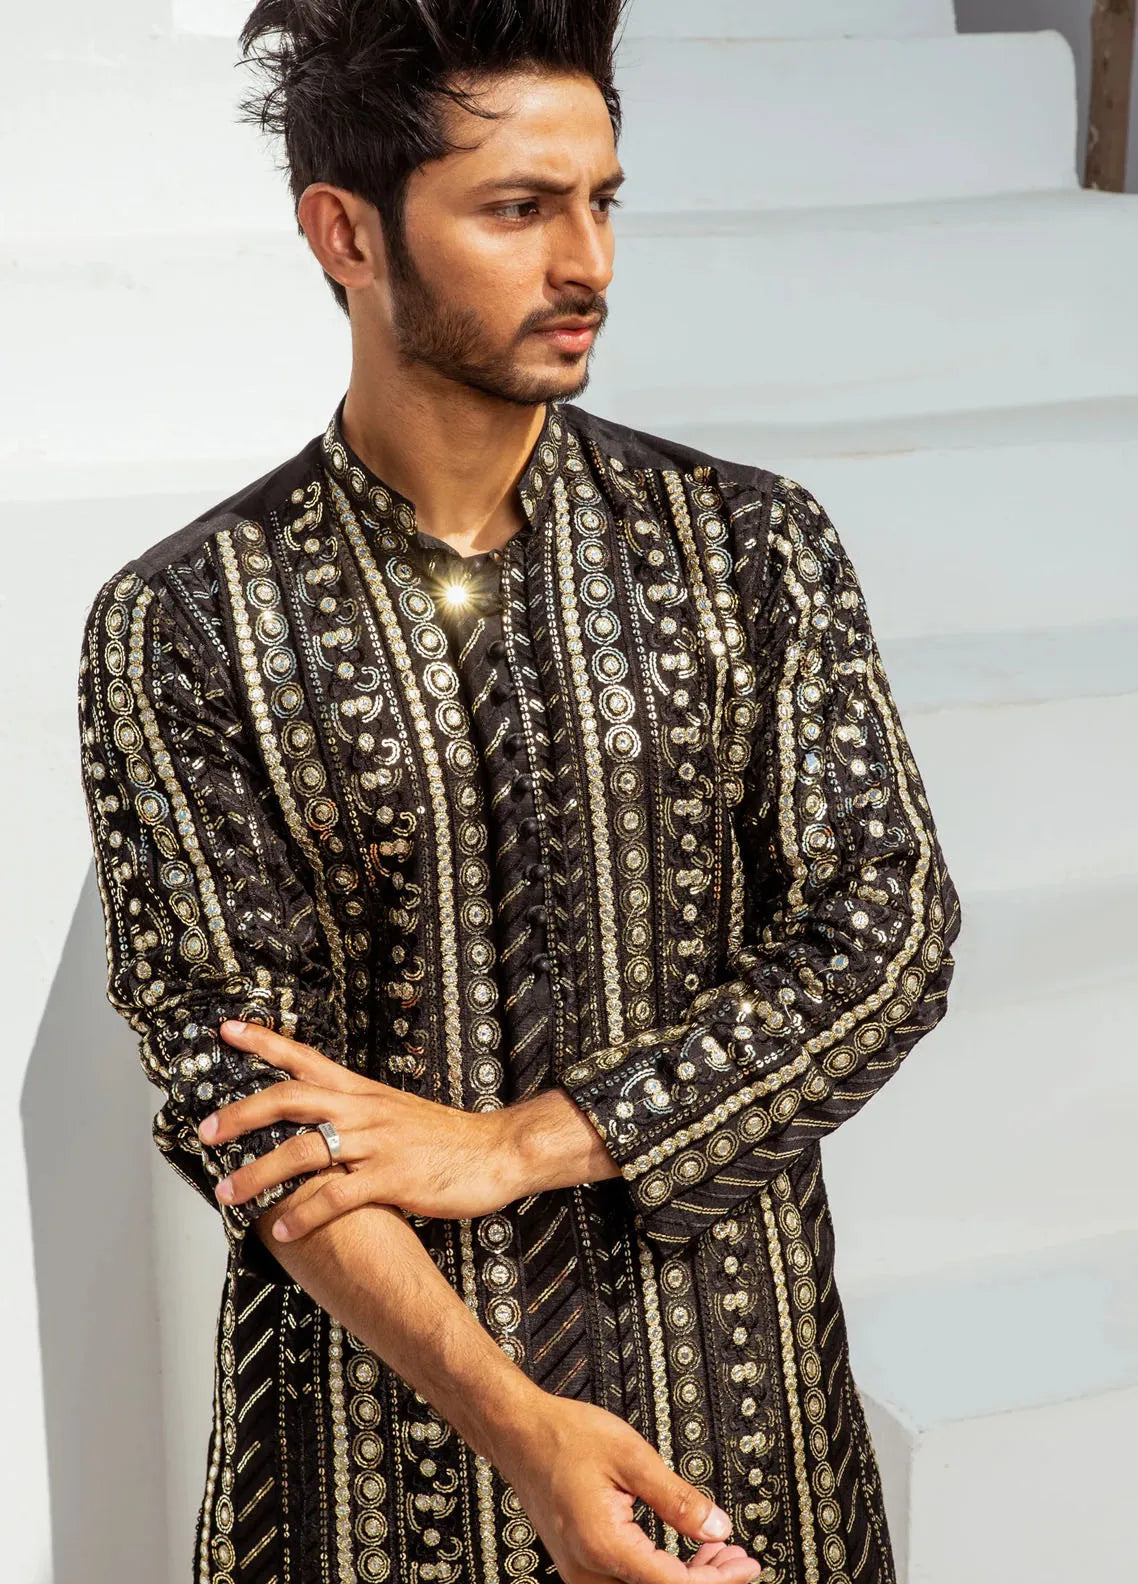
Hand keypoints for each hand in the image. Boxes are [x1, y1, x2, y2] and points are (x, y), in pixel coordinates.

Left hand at [197, 1019, 519, 1238]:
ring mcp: (377, 1143)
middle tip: (205, 1131)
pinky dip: (305, 1213)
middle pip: (291, 1098)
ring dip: (259, 1173)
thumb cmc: (446, 1138)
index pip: (305, 1057)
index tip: (227, 1031)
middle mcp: (364, 1110)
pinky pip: (337, 1195)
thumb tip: (317, 1125)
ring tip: (228, 1193)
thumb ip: (357, 1115)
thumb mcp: (396, 1112)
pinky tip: (283, 1228)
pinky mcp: (393, 1178)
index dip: (264, 1043)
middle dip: (242, 1113)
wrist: (497, 1150)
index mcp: (362, 1092)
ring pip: (304, 1150)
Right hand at [493, 1394, 764, 1583]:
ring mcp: (582, 1573)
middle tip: (738, 1559)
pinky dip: (662, 1572)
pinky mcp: (582, 1566)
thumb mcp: (632, 1457)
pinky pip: (628, 1582)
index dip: (717, 1580)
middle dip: (707, 1581)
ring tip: (716, 1553)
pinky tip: (686, 1554)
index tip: (745, 1564)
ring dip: (685, 1580)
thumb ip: (678, 1498)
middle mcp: (589, 1571)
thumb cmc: (565, 1438)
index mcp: (603, 1546)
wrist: (520, 1434)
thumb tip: (717, 1527)